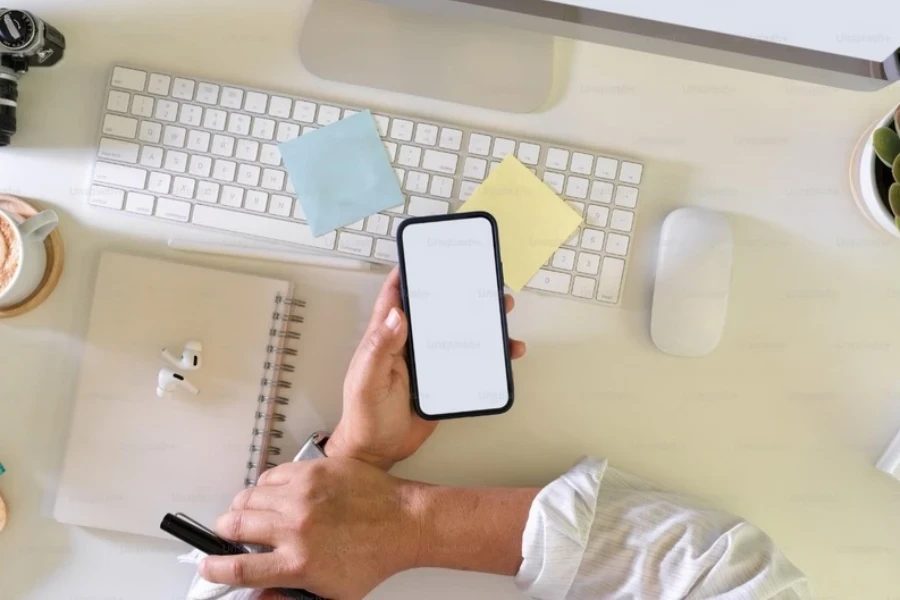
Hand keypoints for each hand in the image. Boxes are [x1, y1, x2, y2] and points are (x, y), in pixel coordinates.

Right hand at [201, 459, 419, 599]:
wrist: (404, 522)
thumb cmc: (373, 557)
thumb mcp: (330, 593)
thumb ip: (287, 595)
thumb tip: (256, 597)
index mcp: (298, 563)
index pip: (238, 568)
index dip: (215, 568)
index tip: (208, 565)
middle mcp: (296, 527)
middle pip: (233, 525)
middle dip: (223, 533)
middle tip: (229, 535)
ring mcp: (303, 494)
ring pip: (248, 497)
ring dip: (242, 508)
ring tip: (252, 515)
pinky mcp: (313, 470)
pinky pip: (272, 475)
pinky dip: (266, 487)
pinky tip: (275, 496)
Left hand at [328, 267, 525, 469]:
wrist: (379, 452)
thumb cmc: (365, 417)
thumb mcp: (367, 381)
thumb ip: (379, 348)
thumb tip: (398, 314)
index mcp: (385, 338)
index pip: (395, 296)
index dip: (408, 272)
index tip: (428, 253)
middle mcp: (407, 344)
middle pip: (434, 309)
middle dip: (457, 291)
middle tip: (482, 279)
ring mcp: (426, 362)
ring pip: (456, 331)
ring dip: (479, 320)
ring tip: (502, 309)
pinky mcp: (442, 380)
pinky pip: (468, 360)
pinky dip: (488, 355)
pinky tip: (505, 353)